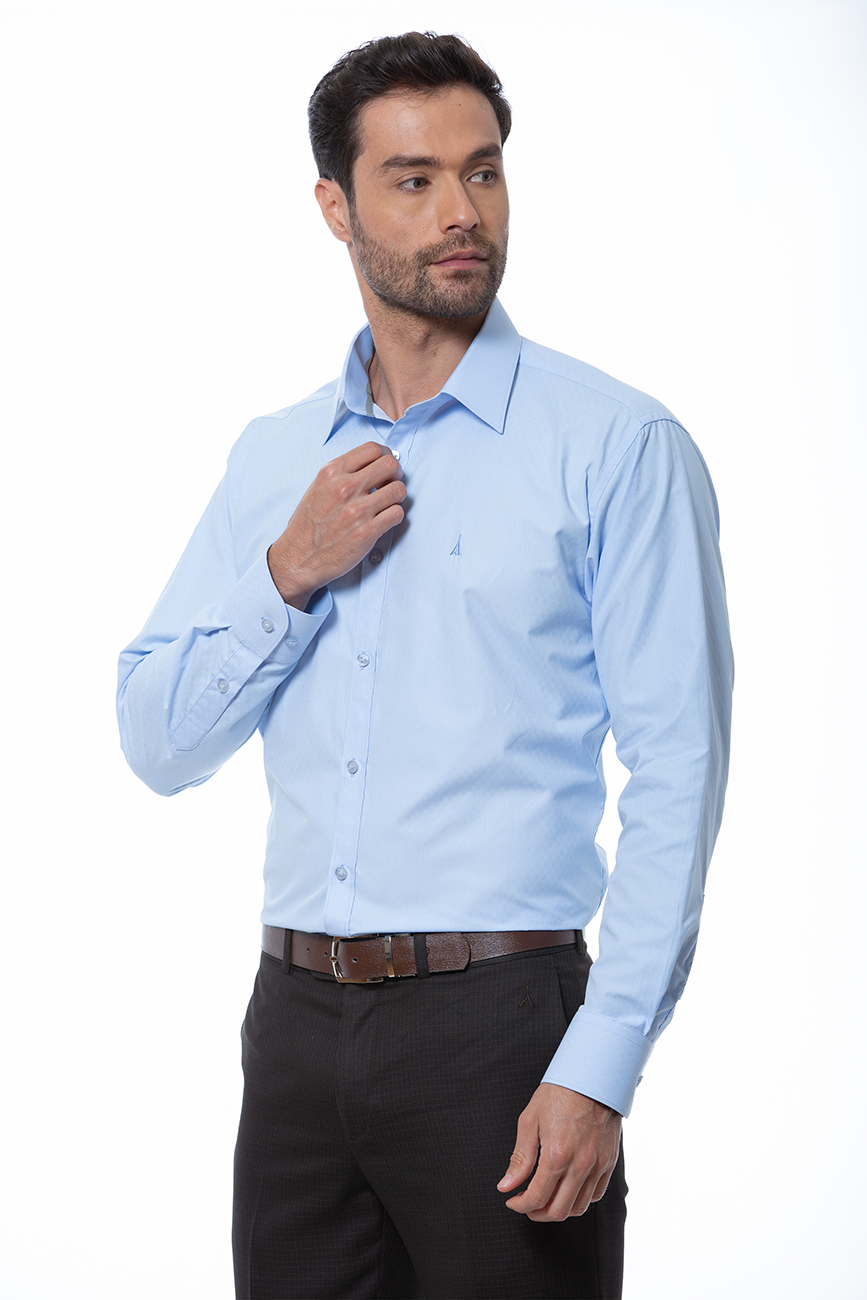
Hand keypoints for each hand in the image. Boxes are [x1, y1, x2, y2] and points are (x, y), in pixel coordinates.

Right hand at [268, 442, 405, 608]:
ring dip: (397, 497)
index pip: (372, 449)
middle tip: (391, 484)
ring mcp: (357, 509)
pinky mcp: (367, 531)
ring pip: (398, 489)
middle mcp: (345, 487)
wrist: (298, 558)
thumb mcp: (317, 489)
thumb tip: (369, 466)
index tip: (385, 467)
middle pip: (390, 464)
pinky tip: (384, 520)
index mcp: (331, 473)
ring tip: (387, 504)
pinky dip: (394, 516)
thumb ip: (341, 474)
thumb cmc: (307, 526)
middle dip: (396, 473)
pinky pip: (397, 514)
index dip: (385, 456)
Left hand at [497, 1083, 620, 1221]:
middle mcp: (580, 1165)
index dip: (520, 1205)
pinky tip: (568, 1189)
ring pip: (578, 1207)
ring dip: (559, 1209)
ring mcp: (598, 1165)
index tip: (512, 1201)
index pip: (536, 1198)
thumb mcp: (530, 1120)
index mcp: (557, 1155)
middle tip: (527, 1205)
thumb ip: (520, 1158)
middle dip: (537, 1213)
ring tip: (546, 1198)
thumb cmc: (560, 1092)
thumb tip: (507, 1184)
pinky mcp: (609, 1162)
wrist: (592, 1076)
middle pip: (558, 1211)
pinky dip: (580, 1199)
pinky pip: (596, 1194)